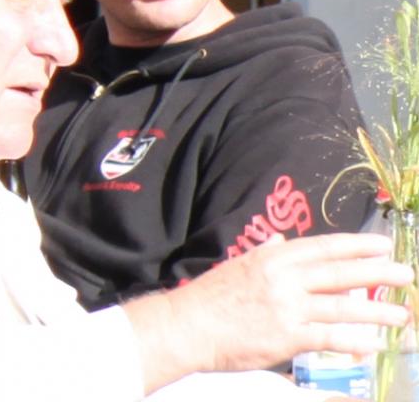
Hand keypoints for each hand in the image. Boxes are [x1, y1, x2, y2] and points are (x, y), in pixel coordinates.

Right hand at [125, 231, 410, 393]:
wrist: (189, 324)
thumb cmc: (212, 295)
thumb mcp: (241, 263)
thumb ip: (267, 253)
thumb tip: (282, 242)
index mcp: (276, 256)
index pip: (326, 247)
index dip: (357, 245)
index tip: (383, 244)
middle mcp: (286, 277)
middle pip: (340, 273)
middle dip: (377, 272)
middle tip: (406, 273)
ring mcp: (288, 307)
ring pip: (340, 306)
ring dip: (375, 311)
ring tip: (400, 314)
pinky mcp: (286, 337)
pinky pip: (325, 337)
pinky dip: (349, 340)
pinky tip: (370, 343)